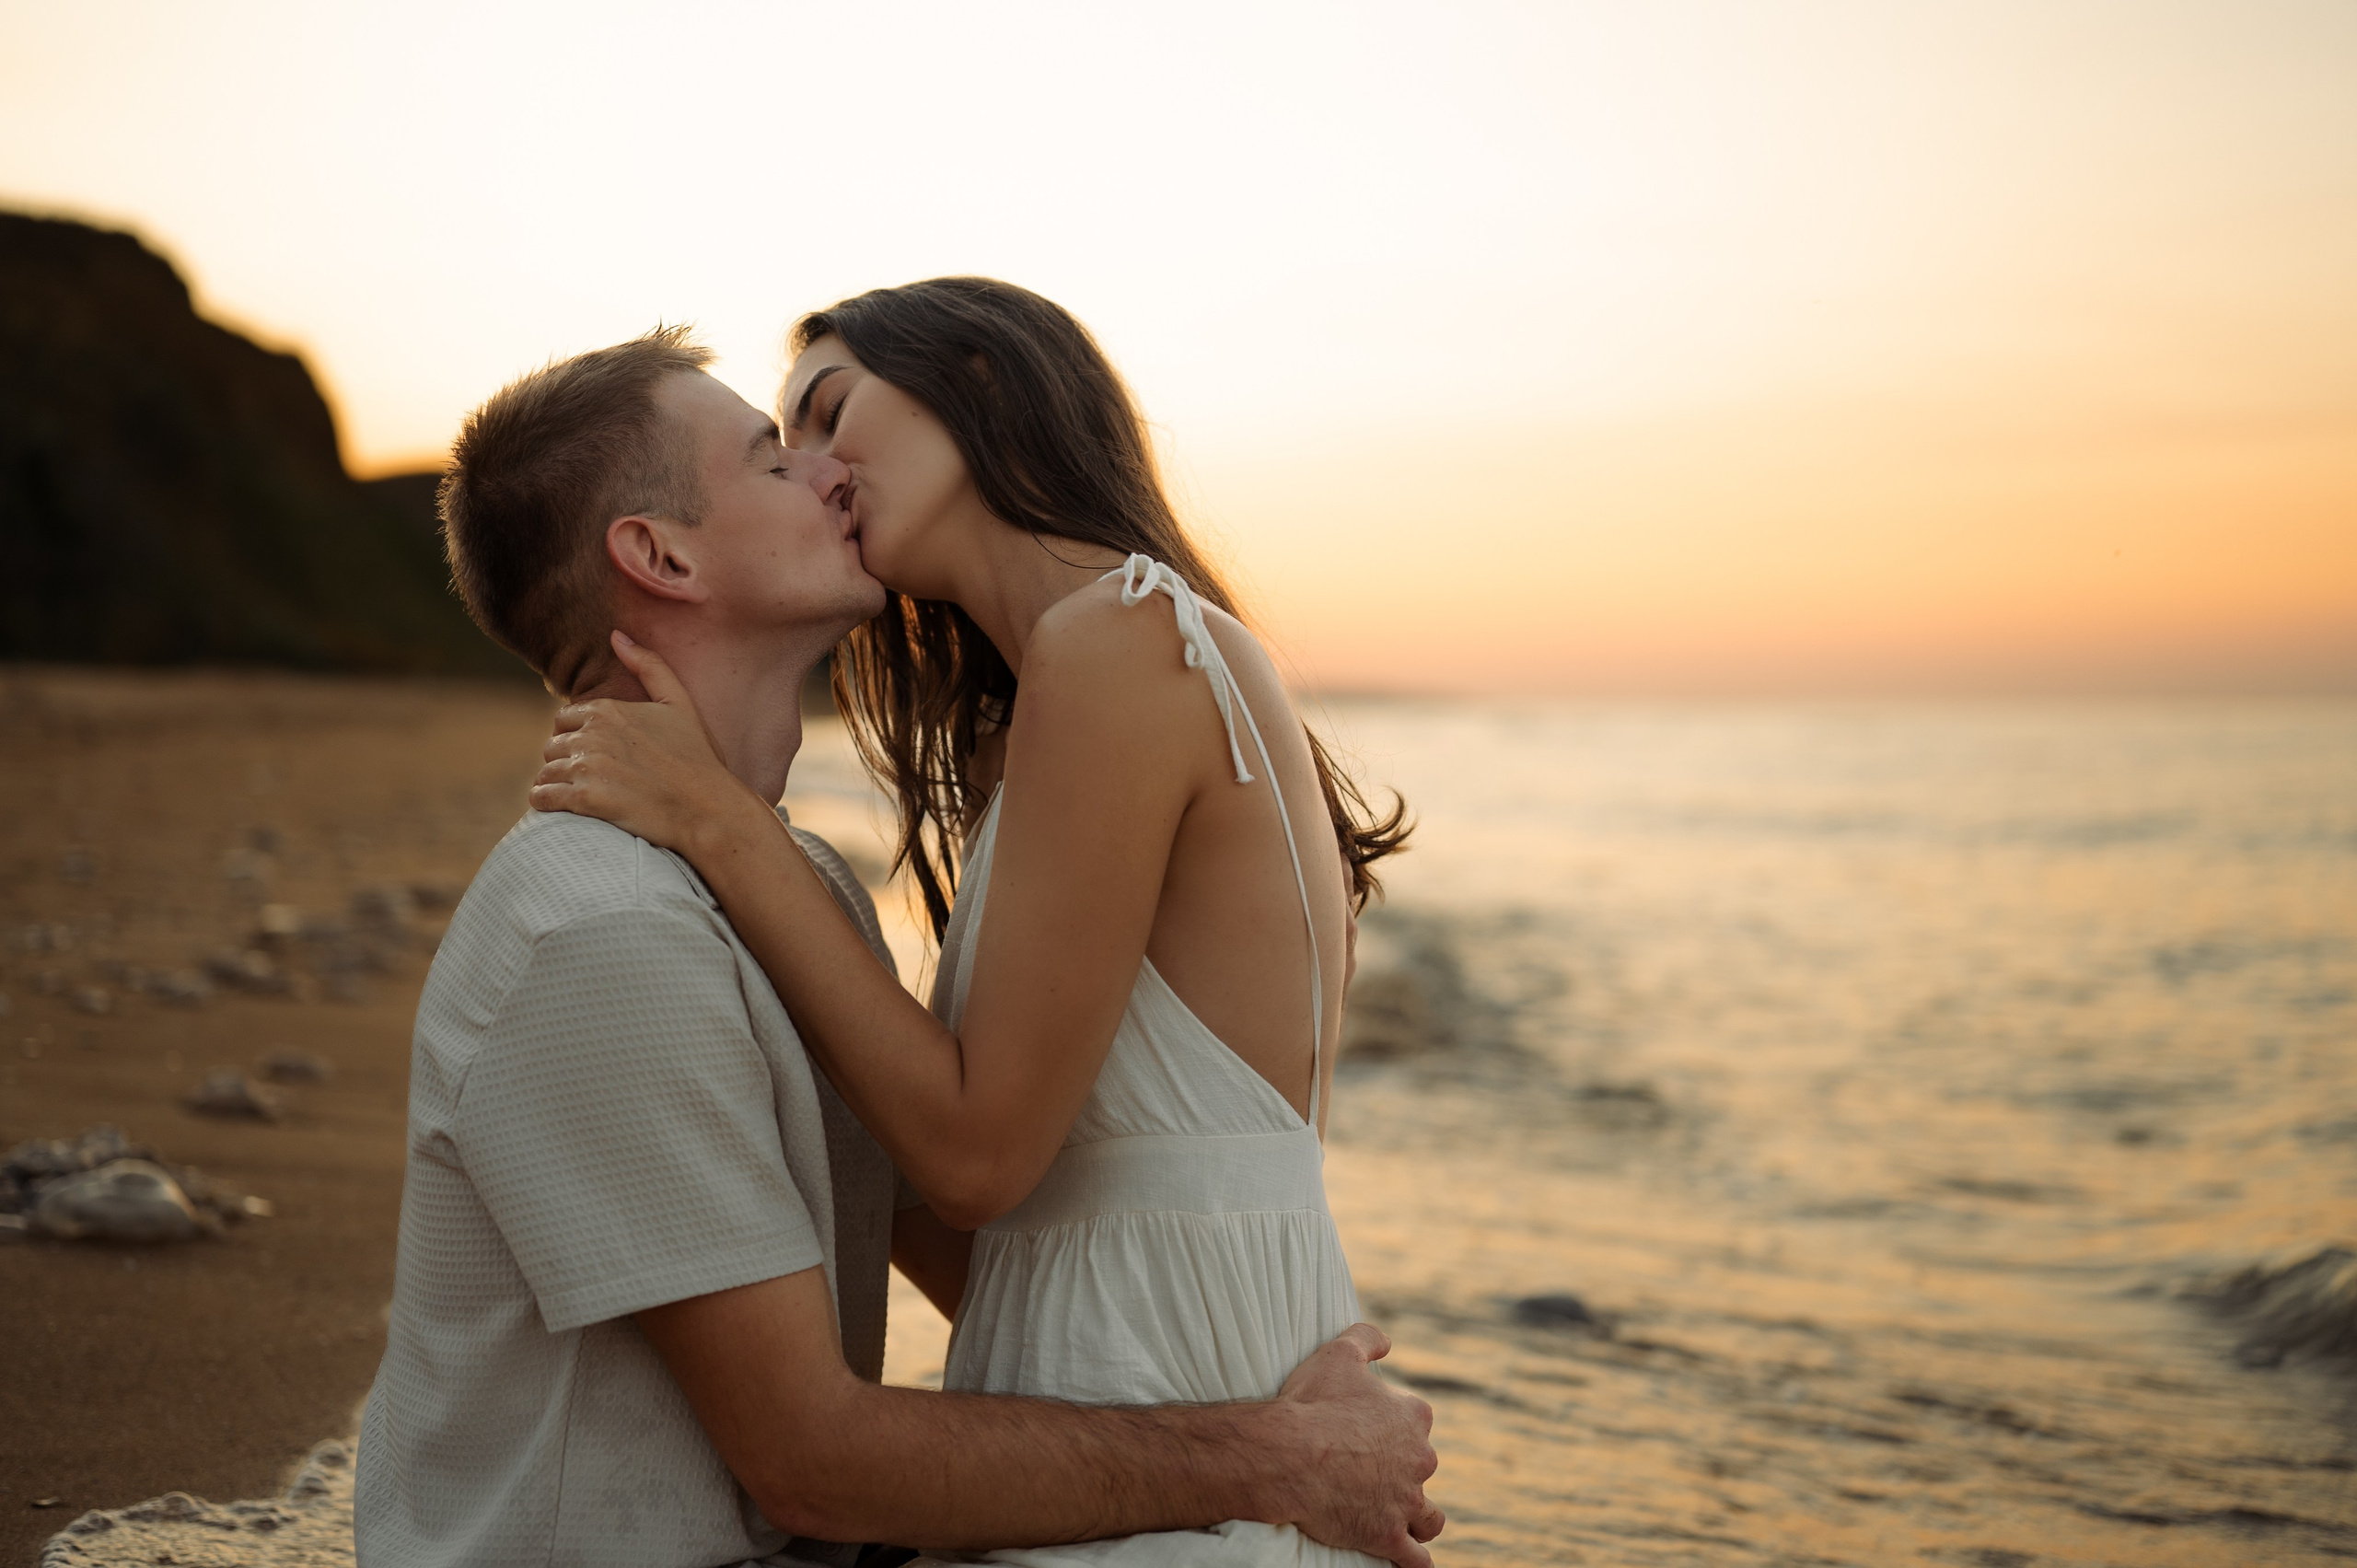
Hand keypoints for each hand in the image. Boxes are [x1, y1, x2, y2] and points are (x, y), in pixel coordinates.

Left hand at [529, 631, 763, 853]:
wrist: (708, 807)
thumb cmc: (697, 758)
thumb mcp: (680, 703)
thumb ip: (649, 665)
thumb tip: (615, 635)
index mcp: (607, 710)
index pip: (564, 720)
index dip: (575, 737)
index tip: (592, 754)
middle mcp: (592, 734)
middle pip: (552, 746)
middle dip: (565, 761)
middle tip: (587, 778)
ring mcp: (587, 767)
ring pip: (547, 772)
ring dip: (555, 784)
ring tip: (575, 795)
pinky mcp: (585, 799)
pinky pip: (542, 797)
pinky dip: (545, 802)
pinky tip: (560, 808)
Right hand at [1273, 1323, 1442, 1566]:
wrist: (1288, 1455)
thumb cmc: (1311, 1403)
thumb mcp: (1338, 1354)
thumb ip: (1367, 1339)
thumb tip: (1387, 1342)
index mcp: (1413, 1417)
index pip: (1415, 1422)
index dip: (1390, 1427)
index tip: (1365, 1432)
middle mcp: (1420, 1459)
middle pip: (1421, 1468)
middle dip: (1401, 1472)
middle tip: (1366, 1474)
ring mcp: (1406, 1501)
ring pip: (1429, 1517)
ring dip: (1418, 1519)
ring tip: (1399, 1520)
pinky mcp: (1389, 1536)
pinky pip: (1416, 1561)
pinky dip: (1415, 1563)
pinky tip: (1410, 1563)